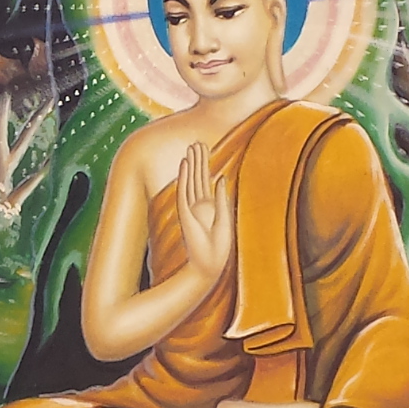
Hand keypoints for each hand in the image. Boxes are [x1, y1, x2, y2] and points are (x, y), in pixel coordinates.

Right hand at [172, 143, 229, 278]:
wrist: (208, 265)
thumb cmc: (218, 248)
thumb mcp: (225, 218)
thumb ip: (222, 197)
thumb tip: (221, 177)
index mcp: (209, 207)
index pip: (206, 181)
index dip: (205, 165)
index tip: (205, 149)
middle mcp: (198, 205)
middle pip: (198, 177)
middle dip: (198, 160)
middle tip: (197, 142)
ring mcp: (190, 208)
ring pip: (191, 180)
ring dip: (192, 164)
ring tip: (192, 147)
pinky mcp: (184, 213)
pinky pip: (183, 191)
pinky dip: (184, 177)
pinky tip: (185, 163)